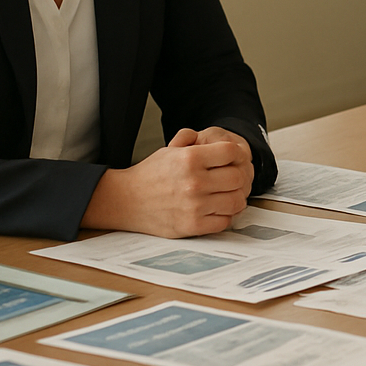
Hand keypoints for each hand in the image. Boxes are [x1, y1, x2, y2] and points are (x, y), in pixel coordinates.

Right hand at [82, 127, 254, 236]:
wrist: (126, 201)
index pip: (232, 152)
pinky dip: (225, 215)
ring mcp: (195, 206)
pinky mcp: (193, 225)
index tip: (233, 159)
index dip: (236, 154)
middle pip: (238, 177)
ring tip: (227, 194)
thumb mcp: (170, 149)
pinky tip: (217, 209)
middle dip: (239, 176)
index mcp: (190, 158)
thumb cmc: (150, 175)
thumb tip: (216, 139)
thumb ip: (193, 139)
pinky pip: (225, 221)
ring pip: (237, 201)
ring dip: (235, 197)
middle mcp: (194, 182)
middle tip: (232, 178)